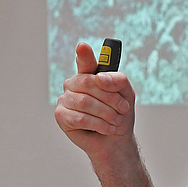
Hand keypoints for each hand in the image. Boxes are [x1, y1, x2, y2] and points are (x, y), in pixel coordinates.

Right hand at [54, 41, 135, 158]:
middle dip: (110, 97)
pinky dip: (98, 124)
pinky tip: (107, 129)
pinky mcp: (61, 116)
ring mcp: (65, 99)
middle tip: (123, 108)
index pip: (85, 61)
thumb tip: (100, 78)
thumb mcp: (126, 94)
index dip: (84, 54)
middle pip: (88, 82)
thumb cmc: (119, 115)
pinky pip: (80, 118)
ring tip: (116, 122)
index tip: (83, 47)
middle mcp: (74, 84)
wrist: (116, 140)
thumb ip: (117, 80)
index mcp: (88, 74)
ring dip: (106, 114)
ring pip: (85, 102)